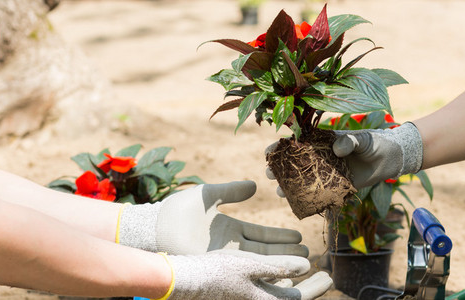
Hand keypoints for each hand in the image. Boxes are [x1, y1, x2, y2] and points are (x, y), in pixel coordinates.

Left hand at [118, 181, 308, 256]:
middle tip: (309, 253)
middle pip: (265, 251)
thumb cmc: (177, 210)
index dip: (281, 236)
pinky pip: (245, 270)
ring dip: (280, 263)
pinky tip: (281, 272)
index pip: (262, 235)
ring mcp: (225, 258)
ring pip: (259, 262)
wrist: (155, 227)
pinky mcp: (217, 266)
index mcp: (230, 229)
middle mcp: (230, 246)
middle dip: (287, 252)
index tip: (299, 235)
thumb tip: (255, 186)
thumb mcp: (209, 194)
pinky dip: (263, 271)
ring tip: (302, 263)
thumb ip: (232, 190)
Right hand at [163, 249, 332, 299]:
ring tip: (305, 271)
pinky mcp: (240, 294)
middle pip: (291, 299)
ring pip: (279, 294)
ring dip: (294, 283)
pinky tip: (280, 272)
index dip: (316, 288)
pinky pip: (265, 291)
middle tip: (325, 276)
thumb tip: (307, 265)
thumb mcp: (250, 264)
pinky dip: (277, 282)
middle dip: (310, 288)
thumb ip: (279, 266)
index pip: (298, 299)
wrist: (186, 280)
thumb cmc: (216, 271)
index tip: (329, 276)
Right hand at [265, 122, 423, 193]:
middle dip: (279, 170)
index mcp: (320, 142)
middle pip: (293, 165)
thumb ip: (350, 141)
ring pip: (303, 182)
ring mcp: (326, 175)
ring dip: (290, 188)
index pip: (295, 144)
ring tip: (282, 192)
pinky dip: (310, 201)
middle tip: (272, 175)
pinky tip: (301, 205)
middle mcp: (319, 159)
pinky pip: (320, 196)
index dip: (280, 148)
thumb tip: (338, 149)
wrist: (390, 159)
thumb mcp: (362, 139)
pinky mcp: (336, 189)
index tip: (270, 152)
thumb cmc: (374, 143)